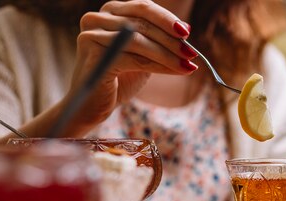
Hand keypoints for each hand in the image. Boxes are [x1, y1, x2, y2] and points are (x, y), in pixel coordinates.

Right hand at [63, 0, 198, 133]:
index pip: (143, 8)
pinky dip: (160, 65)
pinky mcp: (94, 55)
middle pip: (142, 23)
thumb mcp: (144, 55)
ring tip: (188, 65)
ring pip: (139, 41)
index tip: (187, 33)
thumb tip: (186, 29)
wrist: (94, 105)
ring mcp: (92, 35)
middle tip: (193, 53)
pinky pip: (134, 58)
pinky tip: (177, 71)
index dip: (167, 19)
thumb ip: (159, 40)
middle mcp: (97, 18)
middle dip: (171, 40)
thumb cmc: (120, 79)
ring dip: (168, 54)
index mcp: (110, 12)